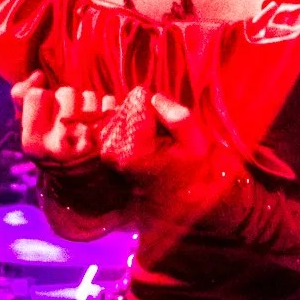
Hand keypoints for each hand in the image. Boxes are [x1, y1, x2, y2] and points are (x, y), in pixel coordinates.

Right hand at [11, 72, 116, 165]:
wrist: (85, 186)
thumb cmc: (54, 149)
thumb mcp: (31, 130)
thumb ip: (23, 98)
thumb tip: (38, 75)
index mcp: (33, 143)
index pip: (36, 95)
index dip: (45, 99)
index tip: (49, 114)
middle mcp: (59, 145)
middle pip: (65, 92)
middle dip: (69, 100)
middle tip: (71, 118)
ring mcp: (88, 142)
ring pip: (89, 95)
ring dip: (89, 102)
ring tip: (87, 121)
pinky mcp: (112, 139)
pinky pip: (109, 102)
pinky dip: (107, 107)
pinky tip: (102, 122)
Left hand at [99, 87, 212, 215]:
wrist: (173, 201)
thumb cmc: (188, 172)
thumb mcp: (196, 144)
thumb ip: (178, 118)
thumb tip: (154, 98)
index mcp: (133, 149)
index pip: (140, 98)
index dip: (159, 109)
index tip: (168, 132)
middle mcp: (111, 149)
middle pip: (128, 103)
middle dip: (148, 115)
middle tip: (162, 140)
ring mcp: (105, 150)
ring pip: (123, 110)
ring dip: (140, 122)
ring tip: (154, 145)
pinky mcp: (104, 149)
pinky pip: (118, 120)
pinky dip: (131, 128)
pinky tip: (143, 146)